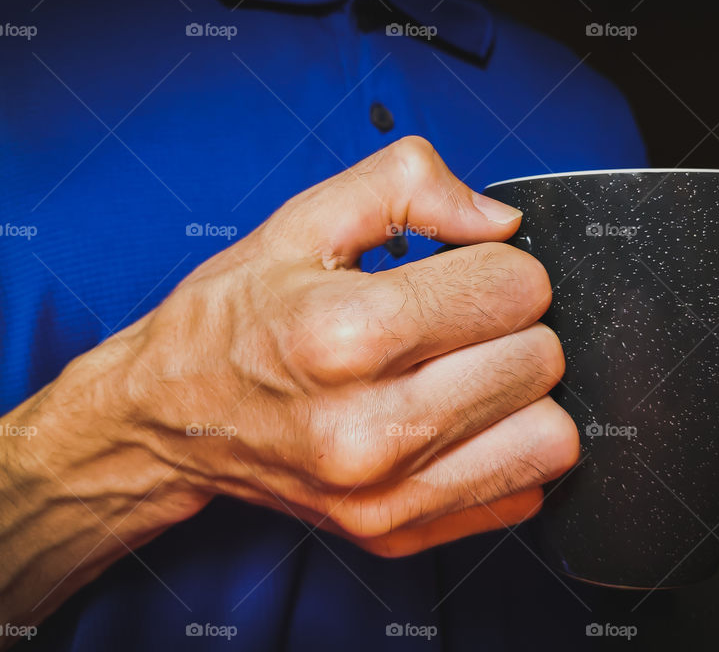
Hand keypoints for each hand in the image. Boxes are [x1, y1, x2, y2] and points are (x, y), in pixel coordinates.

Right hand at [85, 136, 578, 554]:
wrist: (169, 417)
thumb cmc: (234, 318)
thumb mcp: (303, 221)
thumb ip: (409, 184)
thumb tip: (500, 221)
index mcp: (344, 335)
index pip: (515, 288)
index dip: (497, 265)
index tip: (460, 272)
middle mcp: (368, 431)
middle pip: (539, 361)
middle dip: (513, 326)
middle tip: (457, 324)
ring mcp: (384, 495)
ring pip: (549, 438)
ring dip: (519, 394)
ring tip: (464, 373)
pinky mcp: (396, 534)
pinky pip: (522, 495)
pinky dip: (503, 452)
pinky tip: (453, 424)